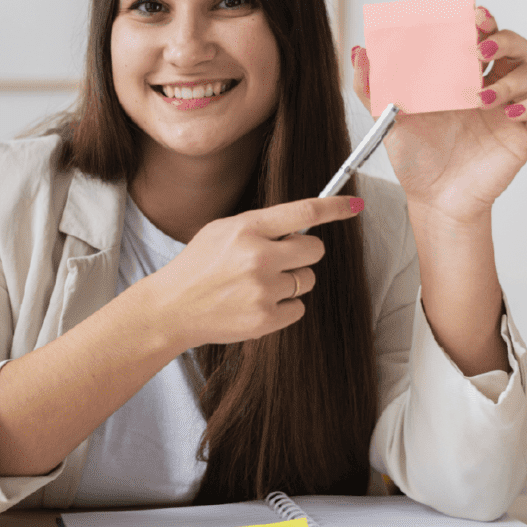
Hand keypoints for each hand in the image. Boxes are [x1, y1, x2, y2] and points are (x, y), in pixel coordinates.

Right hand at [140, 196, 362, 350]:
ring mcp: (263, 291)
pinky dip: (283, 307)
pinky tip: (256, 304)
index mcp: (247, 228)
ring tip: (257, 285)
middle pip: (315, 250)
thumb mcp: (223, 231)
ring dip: (290, 282)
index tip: (354, 206)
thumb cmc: (199, 265)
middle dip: (304, 254)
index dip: (335, 207)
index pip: (304, 212)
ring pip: (307, 280)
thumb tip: (302, 227)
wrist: (172, 308)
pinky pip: (298, 308)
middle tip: (280, 259)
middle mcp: (258, 257)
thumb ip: (261, 226)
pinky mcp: (265, 320)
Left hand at [351, 6, 526, 225]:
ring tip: (481, 98)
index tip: (471, 17)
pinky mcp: (525, 134)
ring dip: (512, 77)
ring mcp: (510, 110)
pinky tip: (508, 113)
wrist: (432, 199)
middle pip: (514, 45)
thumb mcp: (387, 118)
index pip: (481, 36)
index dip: (482, 21)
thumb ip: (371, 86)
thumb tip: (359, 51)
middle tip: (479, 49)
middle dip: (502, 39)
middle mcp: (490, 87)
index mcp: (461, 76)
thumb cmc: (415, 157)